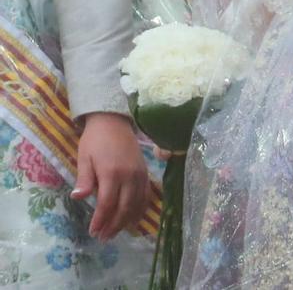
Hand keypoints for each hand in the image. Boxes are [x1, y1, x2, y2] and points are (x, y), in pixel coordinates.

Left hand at [74, 113, 149, 238]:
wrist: (114, 122)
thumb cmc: (95, 141)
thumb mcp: (84, 158)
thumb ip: (84, 179)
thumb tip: (78, 197)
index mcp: (112, 172)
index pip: (107, 203)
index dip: (101, 220)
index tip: (93, 231)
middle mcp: (130, 175)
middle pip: (124, 207)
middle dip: (114, 225)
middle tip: (104, 237)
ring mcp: (140, 174)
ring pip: (137, 204)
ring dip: (127, 220)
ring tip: (116, 232)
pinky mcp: (145, 173)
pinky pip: (146, 195)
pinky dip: (141, 209)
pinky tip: (134, 218)